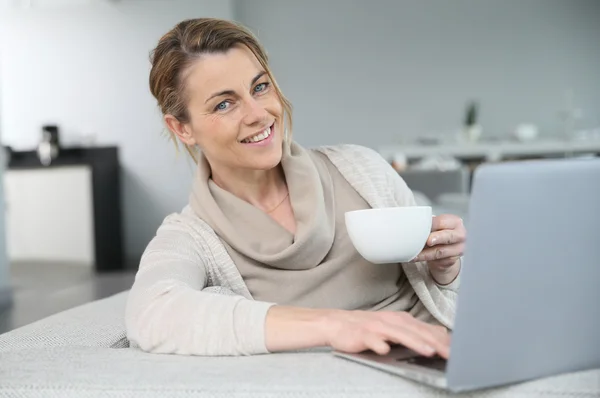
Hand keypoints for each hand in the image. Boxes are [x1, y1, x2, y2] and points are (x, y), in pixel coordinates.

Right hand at [322, 310, 449, 357]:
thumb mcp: (394, 327)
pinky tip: (385, 350)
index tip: (459, 350)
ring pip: (398, 334)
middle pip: (417, 331)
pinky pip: (371, 340)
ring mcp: (376, 327)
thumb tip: (440, 335)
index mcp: (401, 320)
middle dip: (435, 343)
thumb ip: (415, 331)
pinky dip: (379, 344)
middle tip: (450, 354)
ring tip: (428, 351)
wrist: (337, 324)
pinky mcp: (361, 335)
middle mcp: (391, 321)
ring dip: (414, 342)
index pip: (426, 329)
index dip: (443, 340)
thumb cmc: (367, 328)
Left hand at [412, 214, 465, 282]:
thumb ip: (428, 225)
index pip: (442, 222)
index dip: (431, 224)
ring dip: (426, 253)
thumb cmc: (438, 233)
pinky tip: (416, 258)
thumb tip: (412, 224)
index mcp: (455, 222)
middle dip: (437, 238)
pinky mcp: (452, 260)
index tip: (421, 226)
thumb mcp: (435, 226)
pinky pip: (438, 260)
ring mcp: (458, 249)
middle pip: (448, 236)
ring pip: (440, 251)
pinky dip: (425, 259)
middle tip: (428, 241)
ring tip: (414, 253)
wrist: (445, 249)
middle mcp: (460, 235)